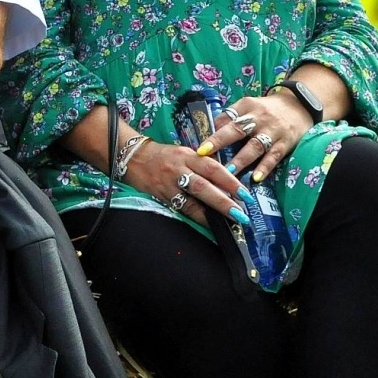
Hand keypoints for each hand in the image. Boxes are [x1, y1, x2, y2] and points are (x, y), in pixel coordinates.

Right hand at [124, 139, 249, 225]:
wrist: (131, 156)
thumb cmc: (163, 155)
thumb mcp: (184, 154)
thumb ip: (202, 165)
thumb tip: (226, 182)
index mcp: (188, 155)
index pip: (213, 168)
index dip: (230, 181)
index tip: (246, 194)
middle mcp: (179, 168)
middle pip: (204, 185)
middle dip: (224, 201)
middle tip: (242, 213)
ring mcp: (169, 183)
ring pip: (193, 199)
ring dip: (213, 212)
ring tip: (230, 221)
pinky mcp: (161, 195)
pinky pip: (181, 208)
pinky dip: (197, 216)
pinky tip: (210, 223)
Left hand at [195, 91, 314, 184]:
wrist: (300, 105)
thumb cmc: (268, 109)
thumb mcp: (249, 106)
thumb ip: (232, 118)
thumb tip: (209, 133)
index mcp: (246, 106)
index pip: (225, 118)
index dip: (212, 132)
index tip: (199, 147)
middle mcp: (258, 117)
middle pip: (236, 130)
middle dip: (219, 141)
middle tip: (203, 154)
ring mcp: (273, 131)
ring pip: (254, 146)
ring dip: (240, 160)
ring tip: (227, 172)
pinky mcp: (285, 143)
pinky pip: (274, 156)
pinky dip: (265, 167)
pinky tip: (255, 178)